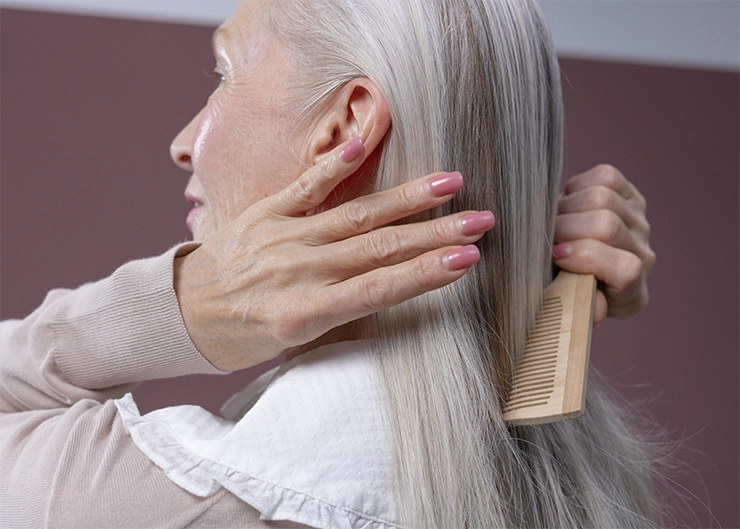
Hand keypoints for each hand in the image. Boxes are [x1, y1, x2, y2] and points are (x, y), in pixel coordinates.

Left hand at [173, 139, 494, 370]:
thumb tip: (387, 288)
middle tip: (481, 220)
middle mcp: (299, 271)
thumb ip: (338, 313)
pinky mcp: (265, 212)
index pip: (379, 289)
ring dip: (405, 198)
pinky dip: (335, 165)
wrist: (180, 314)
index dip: (427, 274)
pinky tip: (364, 144)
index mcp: (305, 313)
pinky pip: (304, 186)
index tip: (468, 260)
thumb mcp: (292, 343)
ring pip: (355, 214)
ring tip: (449, 182)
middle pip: (378, 248)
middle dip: (435, 233)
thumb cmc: (241, 337)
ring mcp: (282, 237)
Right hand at [552, 164, 655, 324]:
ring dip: (566, 207)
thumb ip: (579, 308)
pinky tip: (567, 206)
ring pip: (602, 197)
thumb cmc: (569, 290)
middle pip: (606, 226)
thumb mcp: (570, 307)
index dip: (586, 257)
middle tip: (546, 237)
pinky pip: (604, 177)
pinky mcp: (629, 195)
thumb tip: (593, 313)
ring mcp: (639, 222)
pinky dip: (576, 188)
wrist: (581, 270)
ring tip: (553, 222)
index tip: (556, 257)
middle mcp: (643, 254)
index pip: (625, 269)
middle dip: (565, 228)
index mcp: (632, 291)